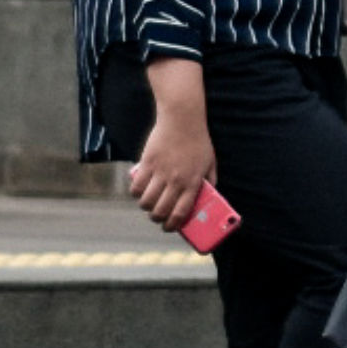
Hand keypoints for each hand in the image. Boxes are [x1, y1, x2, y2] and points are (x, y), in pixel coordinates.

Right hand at [127, 58, 215, 232]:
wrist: (182, 119)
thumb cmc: (198, 141)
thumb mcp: (210, 163)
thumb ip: (210, 181)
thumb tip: (209, 197)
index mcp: (193, 183)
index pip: (180, 213)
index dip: (173, 225)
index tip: (169, 228)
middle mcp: (176, 180)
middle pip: (161, 211)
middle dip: (157, 219)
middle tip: (157, 217)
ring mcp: (160, 172)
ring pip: (146, 201)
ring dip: (146, 207)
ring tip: (148, 204)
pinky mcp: (147, 163)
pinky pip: (136, 186)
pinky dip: (136, 193)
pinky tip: (139, 192)